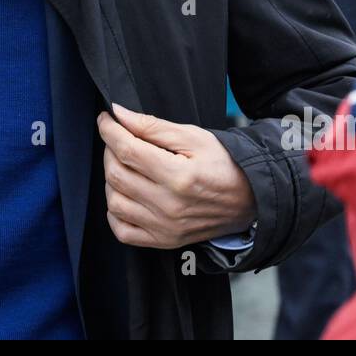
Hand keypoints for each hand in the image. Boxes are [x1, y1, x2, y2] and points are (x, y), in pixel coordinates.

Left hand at [97, 102, 256, 249]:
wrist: (249, 199)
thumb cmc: (223, 164)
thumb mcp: (193, 136)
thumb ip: (153, 126)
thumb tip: (119, 114)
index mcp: (179, 176)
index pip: (127, 150)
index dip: (109, 130)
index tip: (106, 119)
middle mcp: (169, 206)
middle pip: (116, 174)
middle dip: (109, 150)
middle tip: (118, 138)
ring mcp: (165, 228)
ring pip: (114, 202)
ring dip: (111, 179)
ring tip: (125, 165)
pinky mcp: (163, 241)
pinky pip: (121, 230)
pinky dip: (115, 211)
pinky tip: (126, 194)